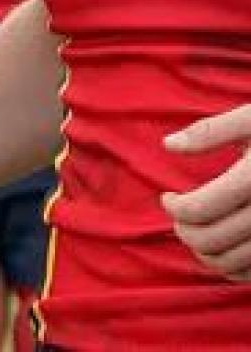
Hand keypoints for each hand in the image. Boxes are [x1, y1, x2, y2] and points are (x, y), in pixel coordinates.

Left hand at [164, 106, 250, 280]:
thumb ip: (210, 131)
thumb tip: (169, 144)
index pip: (198, 209)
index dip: (174, 207)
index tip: (169, 197)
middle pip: (209, 239)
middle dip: (184, 231)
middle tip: (180, 217)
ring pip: (228, 263)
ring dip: (203, 252)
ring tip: (199, 230)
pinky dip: (231, 268)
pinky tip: (225, 246)